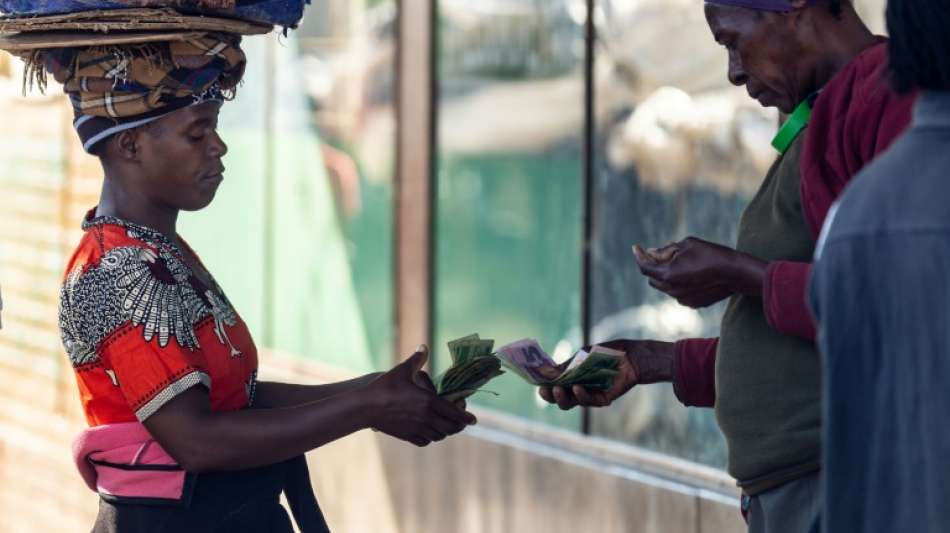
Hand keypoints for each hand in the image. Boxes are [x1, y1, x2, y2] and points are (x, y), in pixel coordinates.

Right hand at [366, 346, 476, 446]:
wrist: (366, 406)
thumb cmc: (385, 386)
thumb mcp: (402, 370)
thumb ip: (416, 359)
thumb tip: (423, 346)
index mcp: (429, 402)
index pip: (455, 413)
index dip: (466, 417)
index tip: (473, 420)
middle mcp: (426, 418)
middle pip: (450, 428)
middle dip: (459, 426)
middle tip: (461, 421)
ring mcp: (416, 429)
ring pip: (439, 436)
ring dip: (445, 431)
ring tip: (446, 425)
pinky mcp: (407, 436)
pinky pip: (425, 441)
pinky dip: (431, 438)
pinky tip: (430, 432)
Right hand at [537, 340, 673, 408]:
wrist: (629, 355)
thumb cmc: (605, 353)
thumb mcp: (582, 356)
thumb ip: (567, 366)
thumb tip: (546, 372)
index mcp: (570, 378)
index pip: (553, 386)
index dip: (544, 386)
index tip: (536, 382)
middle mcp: (578, 389)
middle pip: (559, 399)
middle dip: (550, 395)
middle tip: (544, 390)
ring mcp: (589, 395)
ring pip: (570, 403)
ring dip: (562, 397)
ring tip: (558, 389)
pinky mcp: (602, 399)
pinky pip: (588, 401)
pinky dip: (581, 395)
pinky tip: (577, 387)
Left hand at [633, 237, 766, 307]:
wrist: (735, 273)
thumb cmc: (711, 254)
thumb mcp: (686, 244)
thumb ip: (665, 250)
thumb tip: (651, 252)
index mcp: (667, 275)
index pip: (644, 267)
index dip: (639, 256)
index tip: (636, 247)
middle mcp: (671, 290)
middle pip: (652, 278)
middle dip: (652, 265)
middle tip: (657, 252)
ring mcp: (682, 299)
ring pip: (665, 286)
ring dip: (665, 274)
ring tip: (678, 260)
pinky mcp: (693, 303)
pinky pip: (678, 292)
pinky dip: (677, 283)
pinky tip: (690, 272)